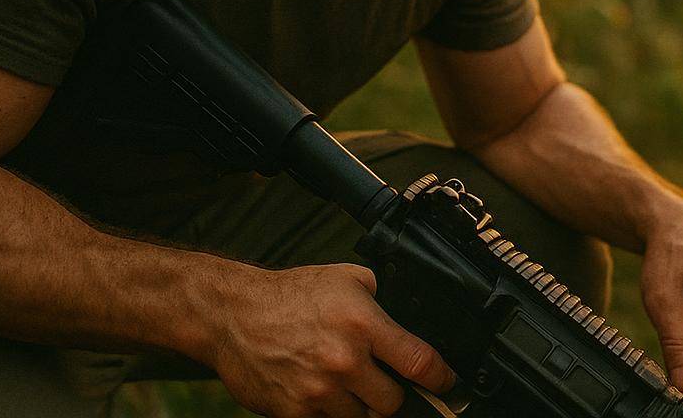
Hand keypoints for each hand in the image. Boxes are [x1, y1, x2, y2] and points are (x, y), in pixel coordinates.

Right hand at [204, 262, 454, 417]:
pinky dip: (333, 413)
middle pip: (394, 402)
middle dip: (395, 394)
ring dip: (363, 405)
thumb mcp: (347, 278)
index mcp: (362, 324)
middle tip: (386, 382)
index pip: (419, 363)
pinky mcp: (295, 412)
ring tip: (350, 384)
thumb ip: (381, 298)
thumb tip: (408, 318)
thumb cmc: (290, 295)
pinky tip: (325, 392)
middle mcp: (344, 360)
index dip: (442, 378)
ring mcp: (319, 391)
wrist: (234, 315)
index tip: (448, 383)